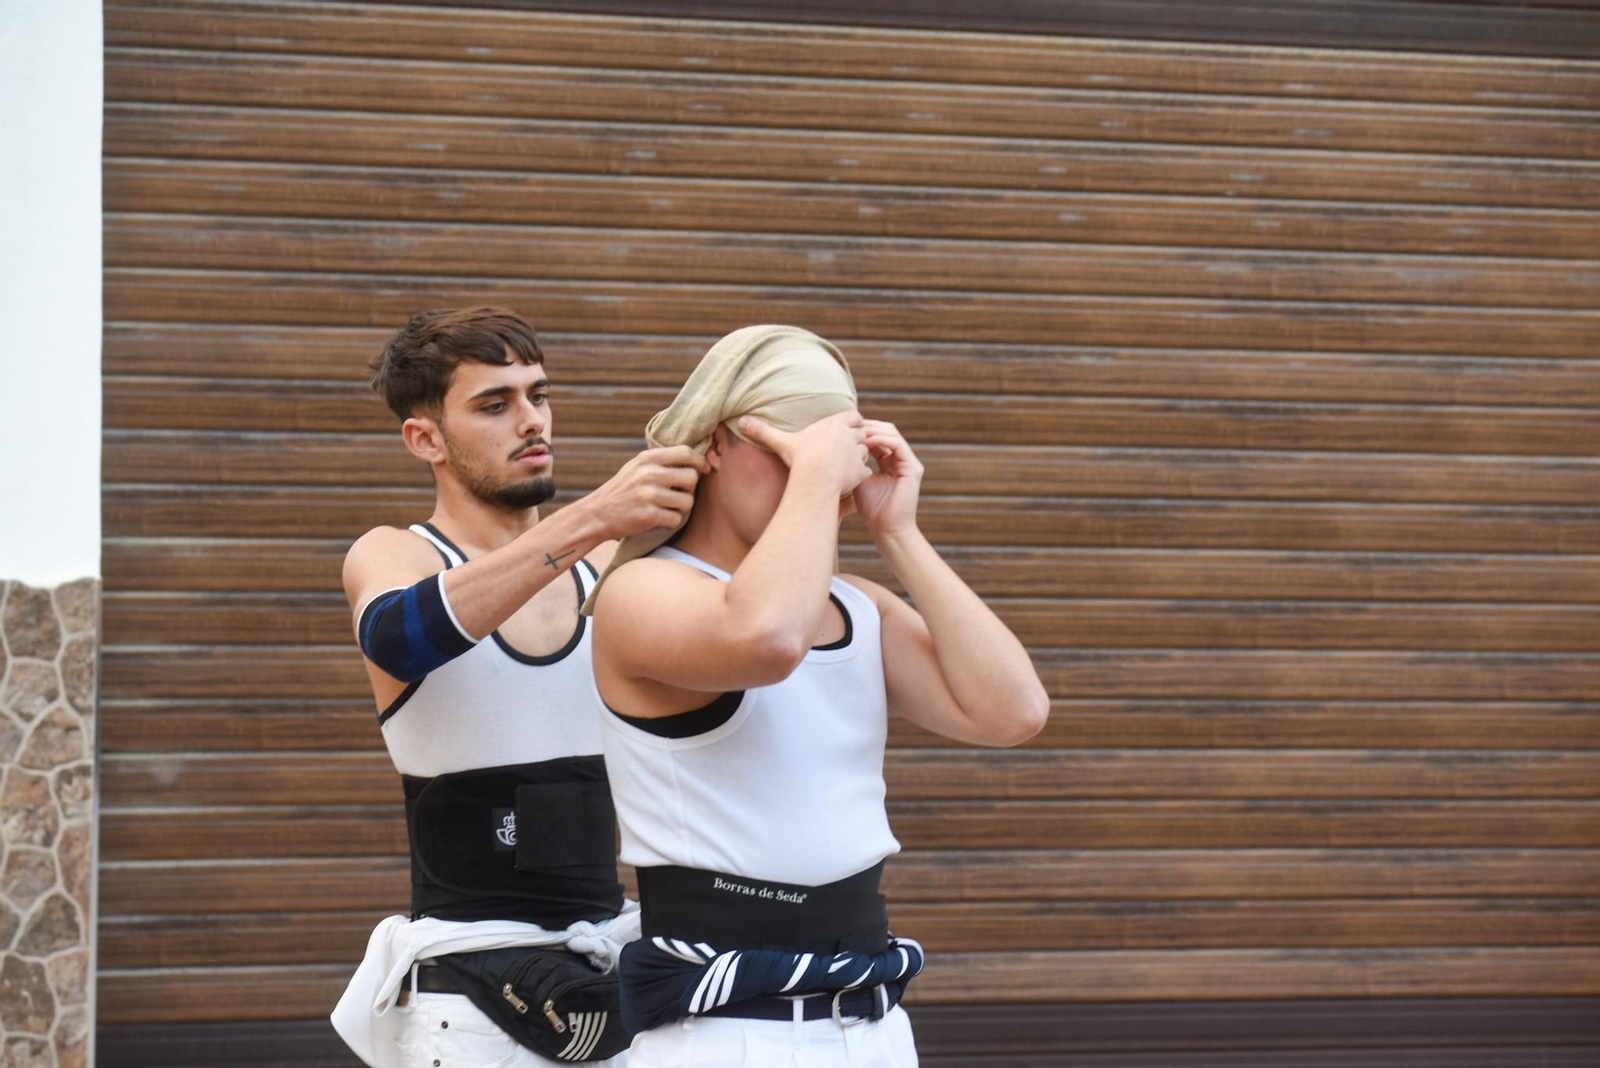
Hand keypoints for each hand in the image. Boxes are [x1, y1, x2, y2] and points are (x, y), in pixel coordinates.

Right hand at [586, 445, 708, 537]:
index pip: (686, 452)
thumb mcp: (637, 466)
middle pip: (691, 477)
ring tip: (668, 508)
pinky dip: (672, 522)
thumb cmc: (623, 489)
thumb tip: (697, 457)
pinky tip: (660, 519)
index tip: (702, 469)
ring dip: (682, 508)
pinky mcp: (648, 515)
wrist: (596, 514)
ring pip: (687, 501)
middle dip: (689, 489)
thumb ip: (662, 460)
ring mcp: (648, 494)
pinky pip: (676, 518)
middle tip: (678, 494)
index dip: (699, 461)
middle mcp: (648, 473)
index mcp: (647, 458)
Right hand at [737, 411, 872, 497]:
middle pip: (862, 434)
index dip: (851, 424)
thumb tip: (740, 421)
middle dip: (854, 442)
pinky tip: (846, 481)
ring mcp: (858, 453)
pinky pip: (865, 472)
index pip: (854, 416)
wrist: (813, 480)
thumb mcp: (781, 441)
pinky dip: (859, 476)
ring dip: (856, 459)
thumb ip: (763, 431)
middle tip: (840, 454)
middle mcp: (851, 435)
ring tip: (842, 468)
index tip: (841, 433)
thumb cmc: (799, 458)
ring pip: (864, 453)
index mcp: (836, 423)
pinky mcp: (861, 471)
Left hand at [853, 420, 922, 537]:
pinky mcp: (913, 468)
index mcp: (889, 462)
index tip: (843, 428)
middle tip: (849, 425)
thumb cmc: (872, 509)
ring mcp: (909, 463)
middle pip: (886, 430)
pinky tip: (866, 442)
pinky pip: (898, 445)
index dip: (861, 431)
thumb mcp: (859, 479)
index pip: (877, 437)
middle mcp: (901, 459)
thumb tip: (839, 446)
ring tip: (857, 432)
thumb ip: (855, 462)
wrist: (886, 529)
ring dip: (873, 431)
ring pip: (892, 434)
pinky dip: (882, 440)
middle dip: (867, 426)